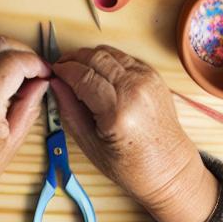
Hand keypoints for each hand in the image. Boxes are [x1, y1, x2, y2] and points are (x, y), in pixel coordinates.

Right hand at [51, 46, 217, 221]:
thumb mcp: (90, 145)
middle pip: (95, 57)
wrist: (169, 169)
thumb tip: (55, 84)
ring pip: (109, 52)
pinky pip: (124, 58)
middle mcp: (135, 90)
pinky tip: (100, 75)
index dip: (63, 70)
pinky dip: (108, 61)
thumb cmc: (131, 166)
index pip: (82, 75)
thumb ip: (69, 110)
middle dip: (73, 59)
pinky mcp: (154, 76)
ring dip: (90, 57)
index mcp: (117, 111)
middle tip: (62, 69)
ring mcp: (147, 80)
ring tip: (78, 71)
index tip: (53, 72)